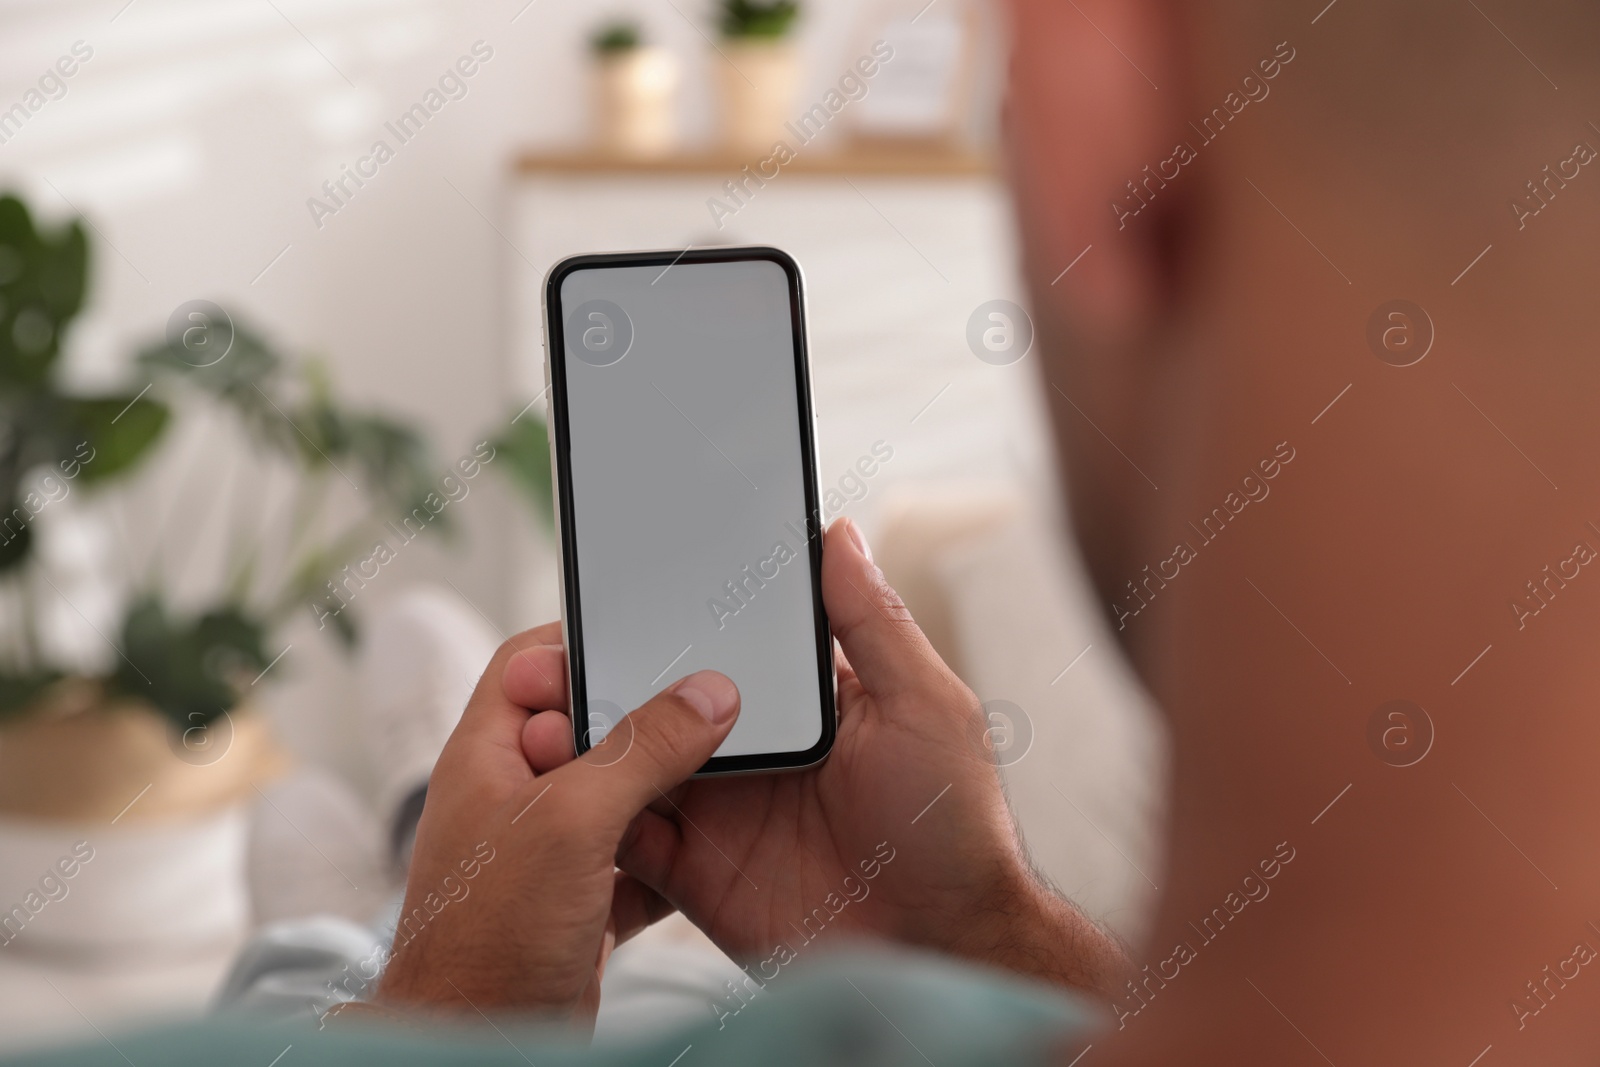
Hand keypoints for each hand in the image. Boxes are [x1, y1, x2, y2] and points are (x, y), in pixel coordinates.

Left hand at [373, 621, 741, 1028]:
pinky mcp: (580, 905)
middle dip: (646, 721)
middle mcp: (514, 797)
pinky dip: (671, 860)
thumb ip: (642, 750)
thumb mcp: (571, 820)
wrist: (482, 1046)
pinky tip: (705, 856)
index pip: (529, 664)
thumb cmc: (487, 938)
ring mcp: (548, 854)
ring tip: (719, 774)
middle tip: (705, 707)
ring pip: (621, 797)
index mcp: (488, 755)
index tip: (647, 636)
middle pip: (590, 727)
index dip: (581, 642)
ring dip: (667, 792)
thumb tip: (707, 694)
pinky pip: (638, 862)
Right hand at [513, 520, 1130, 998]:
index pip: (720, 641)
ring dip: (586, 739)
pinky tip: (564, 789)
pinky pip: (622, 835)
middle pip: (657, 698)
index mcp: (797, 699)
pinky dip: (588, 813)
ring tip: (544, 715)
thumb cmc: (953, 824)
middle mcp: (746, 746)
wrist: (939, 948)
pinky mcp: (690, 872)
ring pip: (626, 760)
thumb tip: (837, 533)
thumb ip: (873, 622)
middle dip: (607, 673)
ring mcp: (714, 807)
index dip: (672, 615)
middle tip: (559, 655)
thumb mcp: (924, 705)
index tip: (619, 581)